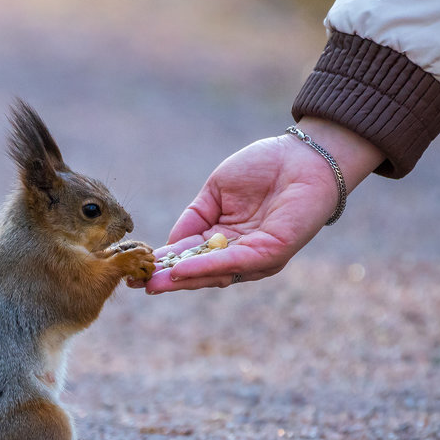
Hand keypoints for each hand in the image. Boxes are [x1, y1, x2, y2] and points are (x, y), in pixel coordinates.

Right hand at [137, 118, 383, 292]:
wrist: (305, 155)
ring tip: (152, 282)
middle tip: (135, 284)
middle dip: (167, 279)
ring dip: (180, 279)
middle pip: (198, 271)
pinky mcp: (271, 253)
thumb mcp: (216, 192)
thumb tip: (169, 245)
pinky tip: (181, 269)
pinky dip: (205, 268)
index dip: (162, 262)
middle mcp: (239, 252)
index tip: (134, 270)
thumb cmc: (264, 166)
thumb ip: (193, 218)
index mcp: (224, 237)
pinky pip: (233, 263)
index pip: (189, 254)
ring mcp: (255, 256)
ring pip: (213, 274)